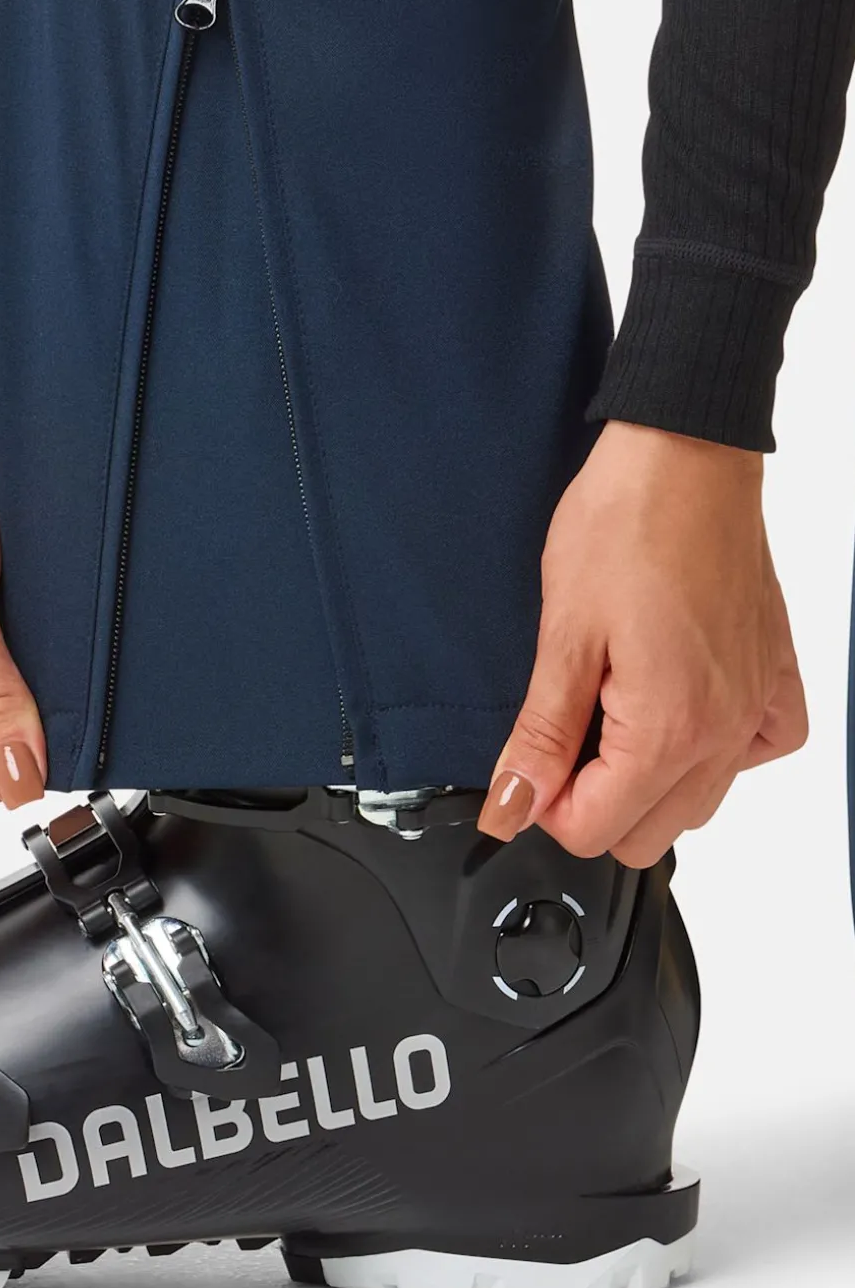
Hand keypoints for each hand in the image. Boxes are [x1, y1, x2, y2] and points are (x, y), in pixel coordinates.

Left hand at [477, 421, 807, 865]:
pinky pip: (758, 749)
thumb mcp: (562, 634)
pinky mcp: (775, 675)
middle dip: (593, 800)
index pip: (595, 830)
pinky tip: (682, 708)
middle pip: (648, 831)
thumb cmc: (626, 523)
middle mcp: (724, 731)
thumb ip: (539, 735)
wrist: (685, 455)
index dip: (544, 803)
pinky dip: (719, 748)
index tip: (528, 760)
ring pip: (701, 801)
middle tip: (563, 732)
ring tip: (613, 708)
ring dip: (649, 779)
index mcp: (668, 729)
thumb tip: (511, 808)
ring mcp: (756, 706)